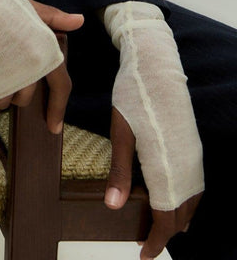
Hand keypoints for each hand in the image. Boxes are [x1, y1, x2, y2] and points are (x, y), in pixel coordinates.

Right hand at [0, 0, 83, 133]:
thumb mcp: (25, 6)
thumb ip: (52, 17)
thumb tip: (78, 21)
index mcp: (46, 50)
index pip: (61, 86)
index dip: (58, 108)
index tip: (53, 126)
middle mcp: (32, 68)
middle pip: (24, 99)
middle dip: (12, 89)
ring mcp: (9, 79)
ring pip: (2, 103)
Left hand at [105, 107, 202, 258]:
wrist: (156, 67)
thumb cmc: (133, 96)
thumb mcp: (120, 132)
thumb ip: (120, 170)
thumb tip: (113, 206)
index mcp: (166, 167)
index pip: (166, 218)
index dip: (157, 241)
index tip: (144, 255)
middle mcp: (185, 166)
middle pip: (181, 214)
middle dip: (166, 233)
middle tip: (146, 244)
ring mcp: (192, 156)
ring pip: (191, 201)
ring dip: (176, 217)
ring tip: (158, 227)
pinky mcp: (193, 146)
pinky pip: (194, 185)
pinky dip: (185, 200)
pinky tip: (173, 199)